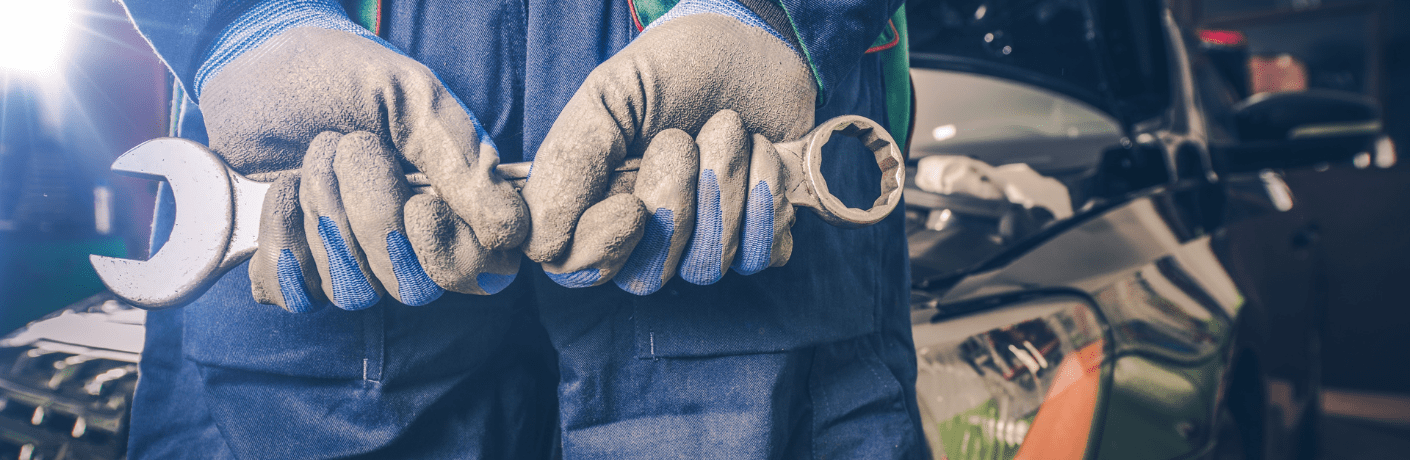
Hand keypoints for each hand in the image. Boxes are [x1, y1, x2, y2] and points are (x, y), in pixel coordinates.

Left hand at [200, 26, 525, 310]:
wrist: (259, 63)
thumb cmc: (345, 76)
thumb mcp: (412, 98)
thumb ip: (462, 161)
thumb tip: (512, 233)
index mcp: (454, 205)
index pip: (483, 273)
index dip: (453, 255)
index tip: (421, 204)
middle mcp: (408, 243)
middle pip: (412, 289)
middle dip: (373, 216)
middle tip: (351, 147)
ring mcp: (350, 260)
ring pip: (353, 293)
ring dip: (325, 215)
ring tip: (313, 158)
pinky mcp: (294, 267)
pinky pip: (294, 295)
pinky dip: (282, 240)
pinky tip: (280, 191)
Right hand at [521, 9, 812, 293]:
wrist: (752, 44)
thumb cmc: (673, 69)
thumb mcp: (609, 95)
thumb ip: (569, 160)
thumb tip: (537, 242)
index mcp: (595, 203)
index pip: (574, 268)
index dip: (603, 249)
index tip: (633, 206)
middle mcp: (646, 235)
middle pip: (646, 277)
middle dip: (674, 207)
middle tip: (682, 140)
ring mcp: (704, 241)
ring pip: (708, 269)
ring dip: (724, 188)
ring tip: (728, 127)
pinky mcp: (759, 236)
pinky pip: (762, 256)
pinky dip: (766, 199)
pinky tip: (761, 152)